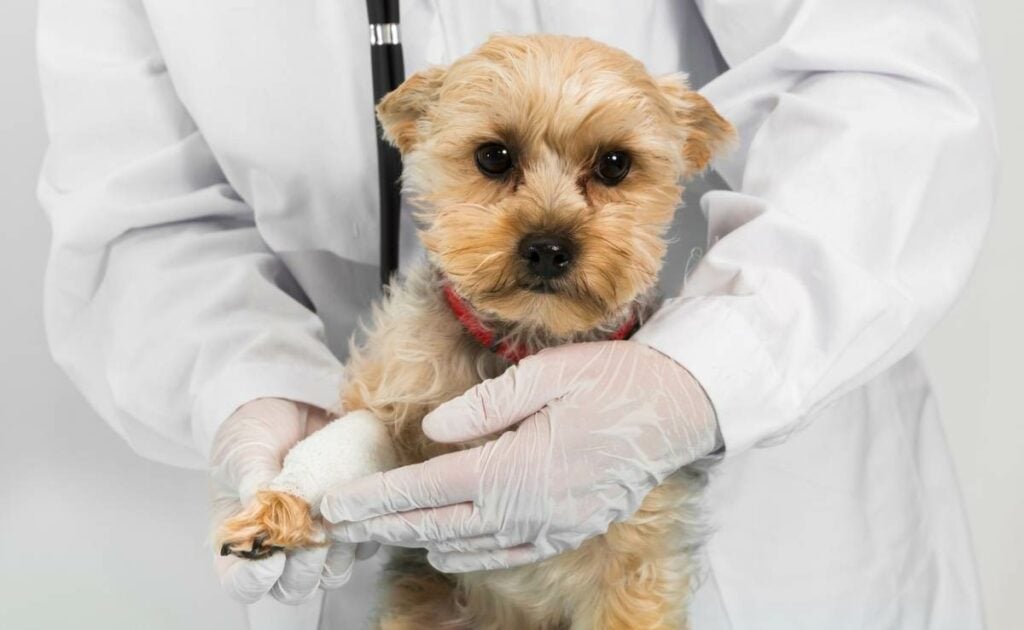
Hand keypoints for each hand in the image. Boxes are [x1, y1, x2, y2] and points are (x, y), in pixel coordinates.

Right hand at [210, 398, 375, 603]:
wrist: (288, 405)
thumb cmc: (254, 432)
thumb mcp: (243, 451)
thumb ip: (251, 479)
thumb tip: (266, 504)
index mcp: (241, 540)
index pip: (242, 583)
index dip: (255, 580)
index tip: (272, 557)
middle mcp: (279, 549)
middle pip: (293, 588)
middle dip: (303, 570)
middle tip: (310, 535)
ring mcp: (316, 538)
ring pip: (331, 575)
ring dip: (336, 556)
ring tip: (335, 518)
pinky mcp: (348, 521)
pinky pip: (364, 545)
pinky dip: (363, 531)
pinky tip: (357, 504)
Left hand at [320, 341, 717, 572]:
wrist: (680, 408)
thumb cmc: (615, 382)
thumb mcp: (545, 376)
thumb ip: (483, 407)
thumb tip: (434, 430)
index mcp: (515, 467)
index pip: (427, 489)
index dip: (377, 497)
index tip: (338, 503)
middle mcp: (529, 508)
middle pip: (439, 524)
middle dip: (384, 524)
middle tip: (343, 523)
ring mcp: (552, 526)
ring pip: (469, 545)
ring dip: (419, 539)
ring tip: (383, 533)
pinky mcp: (572, 530)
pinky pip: (510, 555)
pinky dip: (471, 555)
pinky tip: (450, 551)